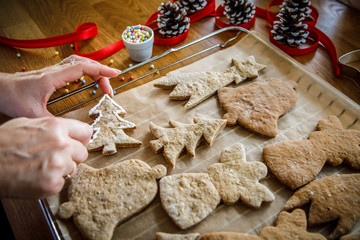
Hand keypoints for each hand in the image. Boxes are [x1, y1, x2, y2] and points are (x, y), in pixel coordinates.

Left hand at [0, 55, 120, 117]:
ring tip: (103, 82)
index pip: (82, 68)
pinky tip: (86, 80)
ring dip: (93, 70)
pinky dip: (85, 70)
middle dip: (101, 73)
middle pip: (84, 63)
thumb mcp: (33, 115)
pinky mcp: (51, 74)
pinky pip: (72, 66)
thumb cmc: (12, 98)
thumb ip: (53, 122)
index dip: (101, 71)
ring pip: (78, 62)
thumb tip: (70, 130)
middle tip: (109, 89)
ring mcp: (53, 71)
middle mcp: (54, 71)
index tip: (115, 74)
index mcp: (53, 78)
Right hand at [0, 117, 91, 198]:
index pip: (86, 132)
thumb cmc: (3, 143)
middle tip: (56, 158)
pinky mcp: (52, 184)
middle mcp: (61, 145)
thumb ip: (53, 127)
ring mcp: (58, 166)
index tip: (79, 143)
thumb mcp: (29, 123)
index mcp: (56, 127)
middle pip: (83, 153)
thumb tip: (69, 132)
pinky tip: (37, 177)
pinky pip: (62, 183)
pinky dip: (52, 182)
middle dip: (72, 156)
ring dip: (62, 170)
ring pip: (73, 169)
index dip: (82, 139)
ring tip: (41, 167)